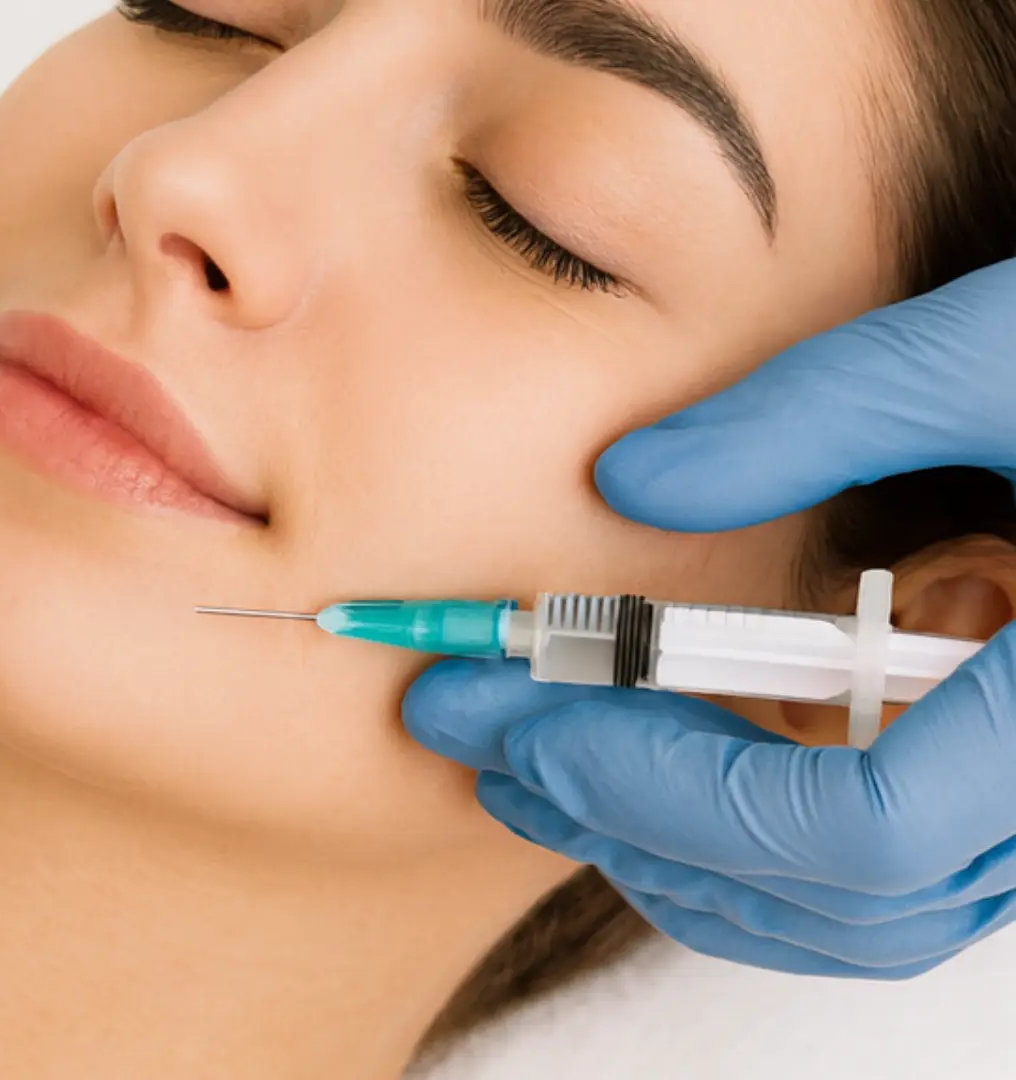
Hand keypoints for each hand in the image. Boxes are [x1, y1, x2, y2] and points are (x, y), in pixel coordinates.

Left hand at [403, 258, 1015, 976]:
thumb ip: (821, 409)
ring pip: (853, 914)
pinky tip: (649, 777)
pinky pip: (884, 878)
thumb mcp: (1010, 347)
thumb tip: (627, 480)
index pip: (852, 830)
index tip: (518, 716)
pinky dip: (754, 847)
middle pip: (825, 890)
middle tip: (469, 736)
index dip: (662, 786)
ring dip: (675, 852)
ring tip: (528, 768)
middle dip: (623, 816)